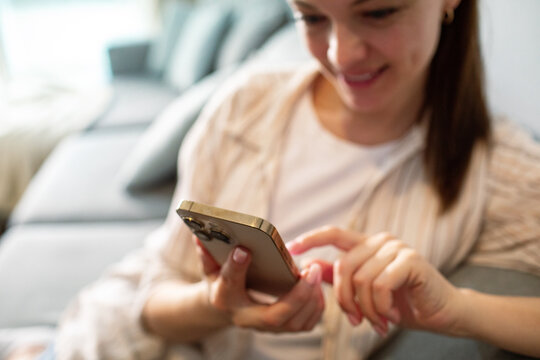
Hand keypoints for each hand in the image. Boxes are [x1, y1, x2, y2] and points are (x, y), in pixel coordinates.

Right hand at [195, 237, 324, 332]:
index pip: (228, 284)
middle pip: (273, 316)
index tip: (244, 249)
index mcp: (224, 299)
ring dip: (310, 298)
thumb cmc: (220, 281)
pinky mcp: (282, 329)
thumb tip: (199, 234)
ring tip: (315, 271)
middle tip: (311, 269)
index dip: (235, 267)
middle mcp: (246, 319)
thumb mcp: (210, 266)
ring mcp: (265, 328)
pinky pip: (306, 323)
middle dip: (296, 295)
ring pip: (295, 323)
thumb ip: (207, 252)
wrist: (225, 308)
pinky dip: (316, 305)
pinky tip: (317, 284)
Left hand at [286, 227, 461, 336]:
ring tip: (378, 323)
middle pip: (343, 266)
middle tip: (357, 322)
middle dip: (345, 300)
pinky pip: (380, 284)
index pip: (334, 234)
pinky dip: (381, 308)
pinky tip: (391, 318)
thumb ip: (339, 277)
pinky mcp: (411, 260)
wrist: (442, 313)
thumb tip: (310, 266)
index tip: (290, 248)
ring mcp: (396, 248)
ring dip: (367, 310)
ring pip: (361, 279)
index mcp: (366, 245)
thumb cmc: (402, 302)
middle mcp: (380, 241)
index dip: (311, 239)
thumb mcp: (364, 291)